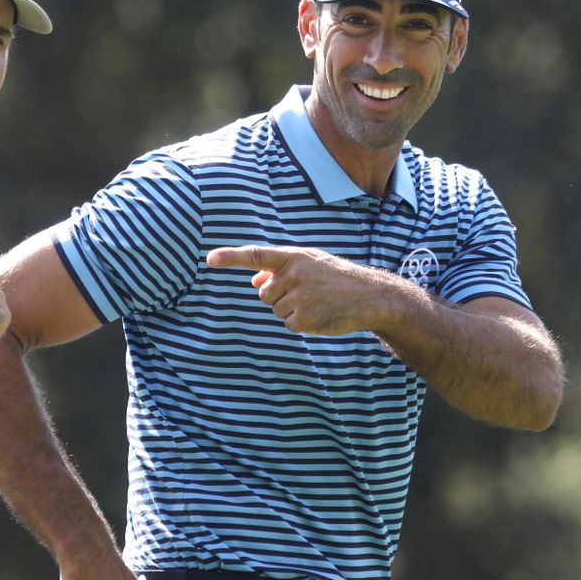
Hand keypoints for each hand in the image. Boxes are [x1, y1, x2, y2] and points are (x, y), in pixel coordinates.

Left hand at [207, 244, 398, 334]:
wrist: (371, 296)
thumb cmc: (337, 278)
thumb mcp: (311, 264)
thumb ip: (281, 269)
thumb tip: (254, 283)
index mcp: (294, 257)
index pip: (256, 255)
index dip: (231, 257)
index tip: (209, 258)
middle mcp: (294, 275)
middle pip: (264, 294)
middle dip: (279, 296)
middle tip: (308, 293)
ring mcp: (298, 297)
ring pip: (276, 310)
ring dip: (292, 310)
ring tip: (318, 302)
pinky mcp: (303, 319)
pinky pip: (288, 324)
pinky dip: (301, 323)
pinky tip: (320, 315)